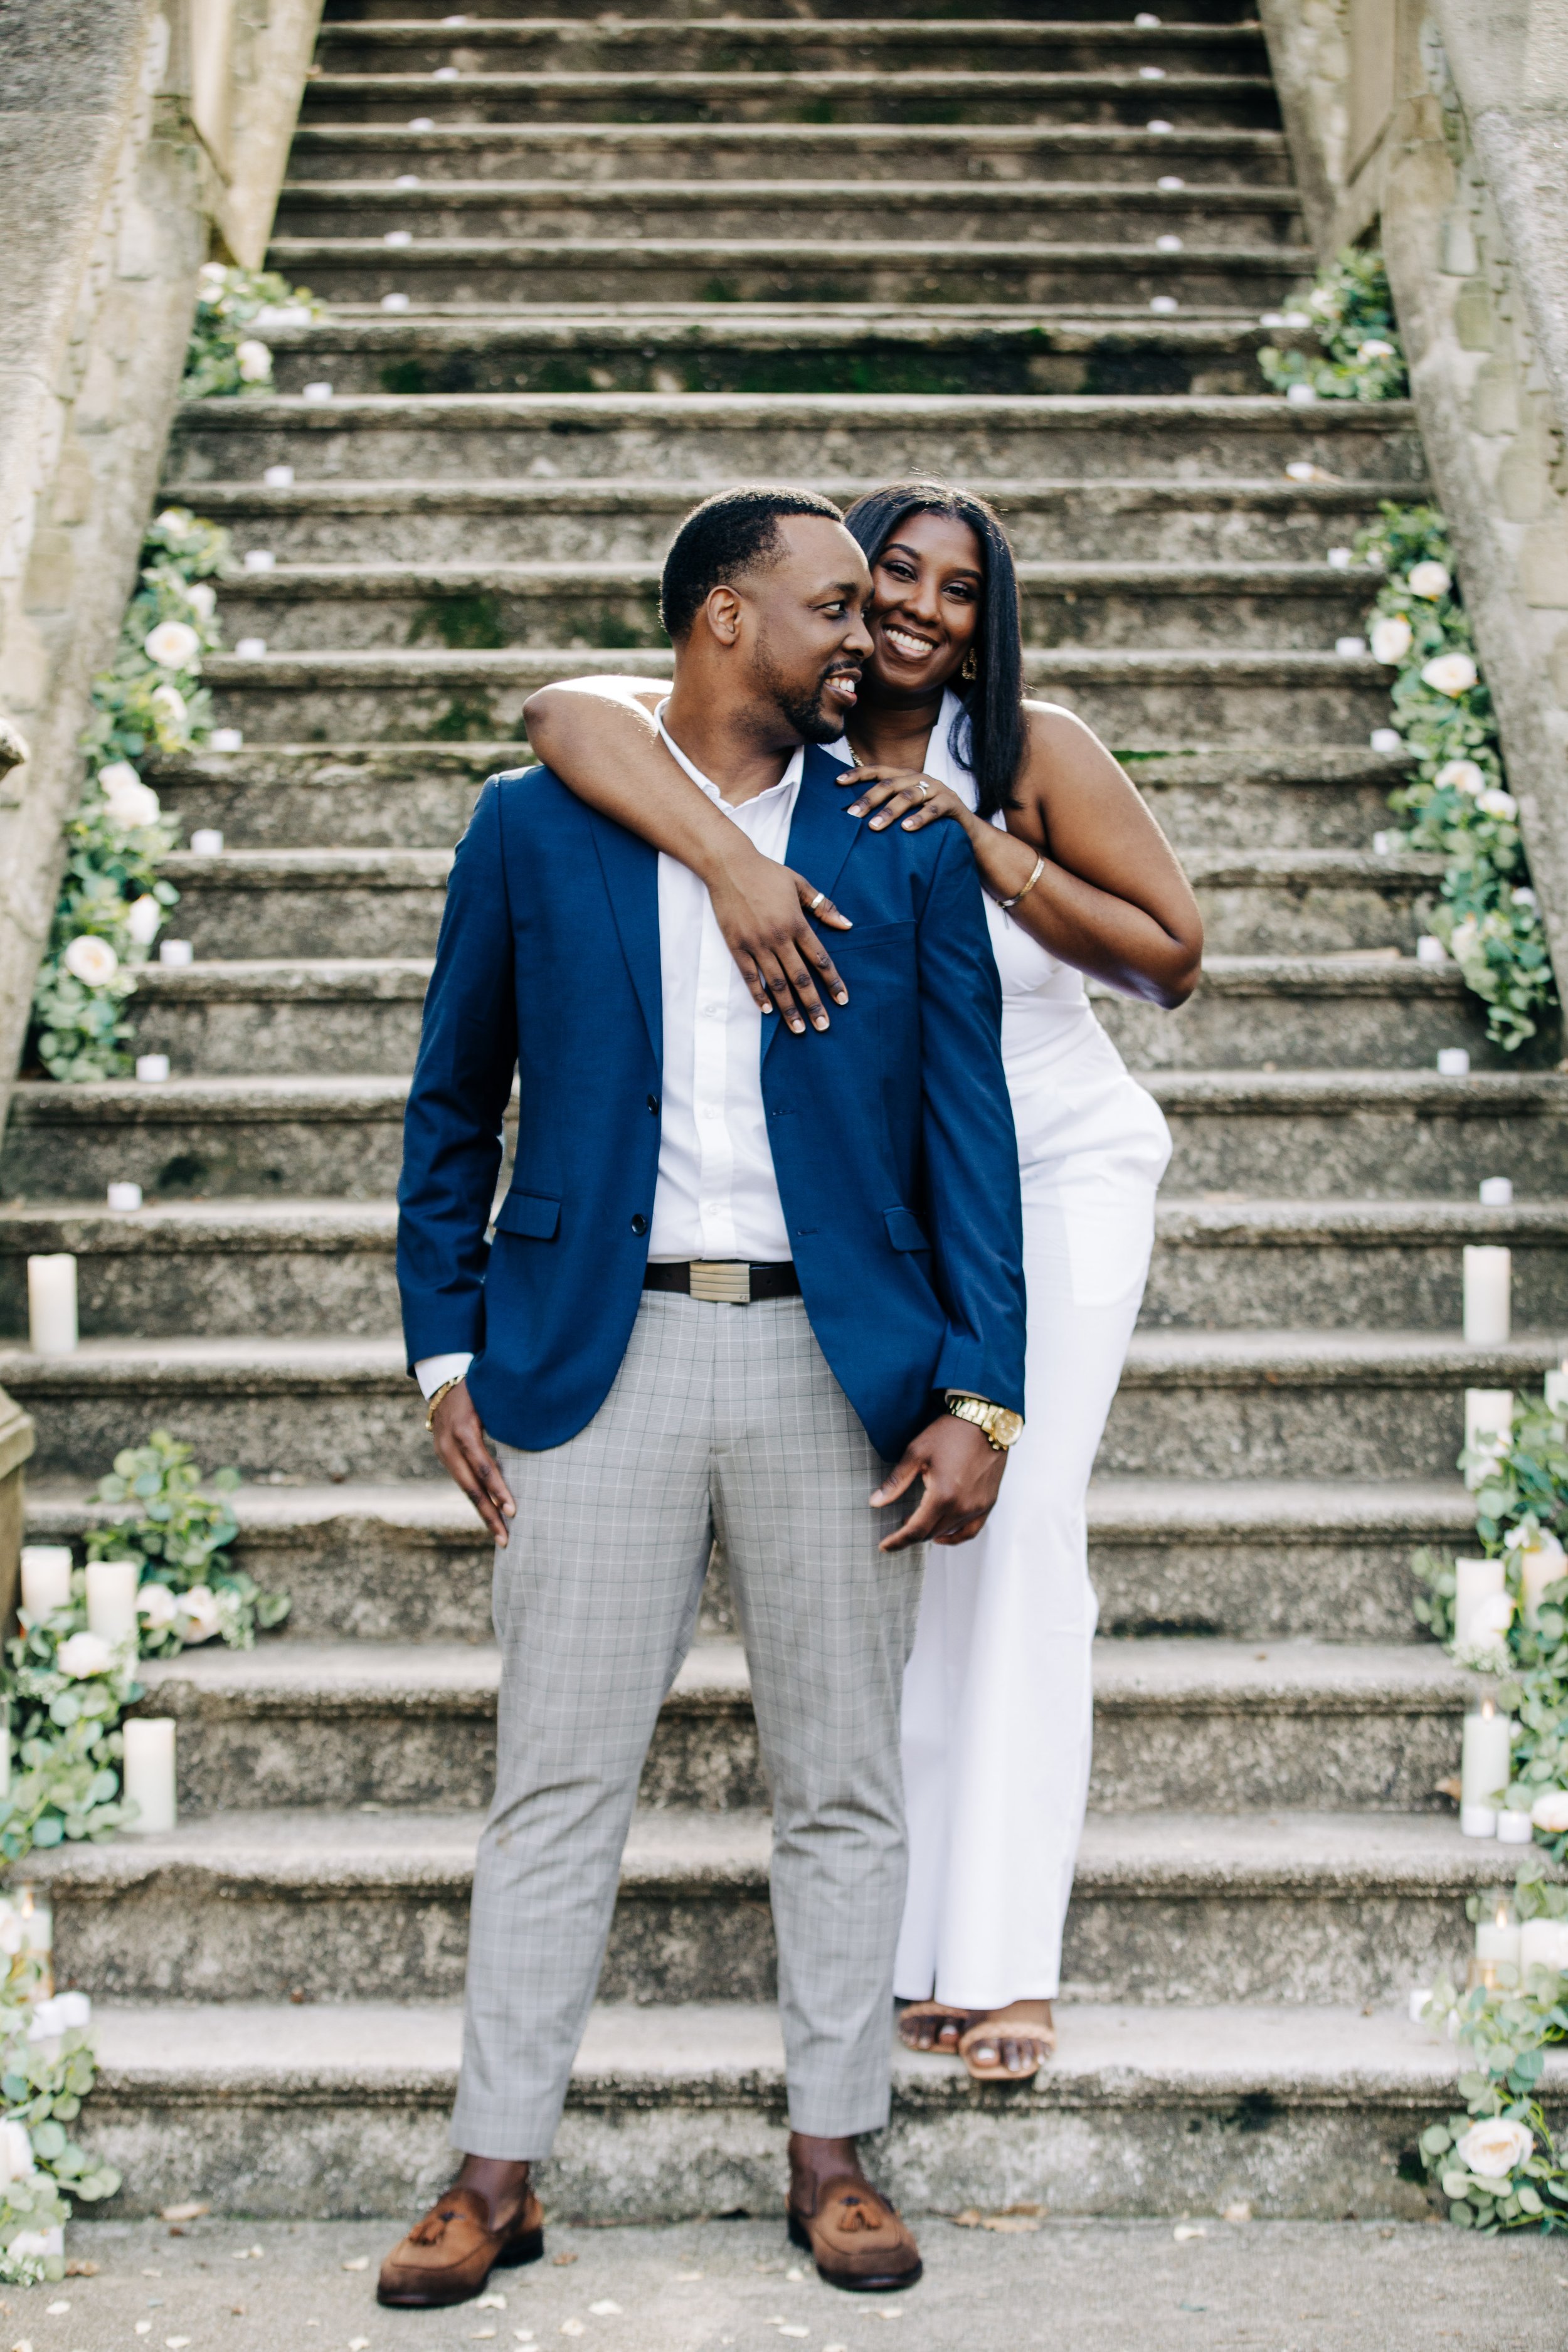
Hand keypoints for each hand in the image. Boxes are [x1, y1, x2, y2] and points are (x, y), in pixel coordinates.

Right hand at [430, 1379, 515, 1542]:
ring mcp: (443, 1452)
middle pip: (470, 1487)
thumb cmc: (479, 1385)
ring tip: (501, 1536)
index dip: (498, 1489)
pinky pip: (463, 1482)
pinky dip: (477, 1500)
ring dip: (483, 1513)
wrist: (443, 1377)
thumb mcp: (492, 1398)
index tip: (513, 1511)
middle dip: (489, 1514)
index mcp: (463, 1430)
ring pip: (465, 1489)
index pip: (482, 1467)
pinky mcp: (445, 1456)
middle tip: (506, 1539)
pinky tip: (490, 1516)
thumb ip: (508, 1419)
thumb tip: (539, 1437)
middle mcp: (449, 1444)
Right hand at [706, 847, 851, 1034]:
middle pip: (800, 978)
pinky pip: (750, 976)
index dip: (833, 982)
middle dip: (813, 1004)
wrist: (729, 865)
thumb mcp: (800, 884)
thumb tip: (847, 925)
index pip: (820, 959)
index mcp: (797, 923)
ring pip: (776, 982)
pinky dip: (759, 994)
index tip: (843, 1000)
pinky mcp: (737, 945)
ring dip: (788, 1008)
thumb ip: (824, 907)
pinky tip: (768, 1011)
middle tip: (823, 1026)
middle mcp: (779, 937)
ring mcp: (756, 943)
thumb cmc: (767, 873)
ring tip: (798, 1029)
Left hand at [841, 764, 974, 834]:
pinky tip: (906, 828)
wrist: (966, 830)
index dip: (858, 774)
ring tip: (874, 826)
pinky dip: (919, 818)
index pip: (878, 770)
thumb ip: (886, 806)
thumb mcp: (906, 809)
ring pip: (909, 796)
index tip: (838, 782)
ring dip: (890, 811)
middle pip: (890, 784)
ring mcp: (937, 789)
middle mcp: (919, 778)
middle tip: (852, 815)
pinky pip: (934, 809)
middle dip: (869, 799)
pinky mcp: (952, 803)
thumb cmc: (928, 820)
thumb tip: (853, 814)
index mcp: (905, 776)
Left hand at [871, 1413, 1006, 1550]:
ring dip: (930, 1533)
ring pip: (949, 1533)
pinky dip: (955, 1536)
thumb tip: (875, 1502)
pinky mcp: (989, 1503)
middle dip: (911, 1535)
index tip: (884, 1546)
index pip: (915, 1530)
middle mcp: (962, 1507)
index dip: (897, 1541)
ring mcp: (978, 1507)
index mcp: (942, 1496)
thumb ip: (896, 1481)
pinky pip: (971, 1530)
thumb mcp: (916, 1453)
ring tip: (917, 1523)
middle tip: (897, 1527)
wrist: (985, 1420)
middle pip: (931, 1533)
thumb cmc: (950, 1433)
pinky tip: (942, 1534)